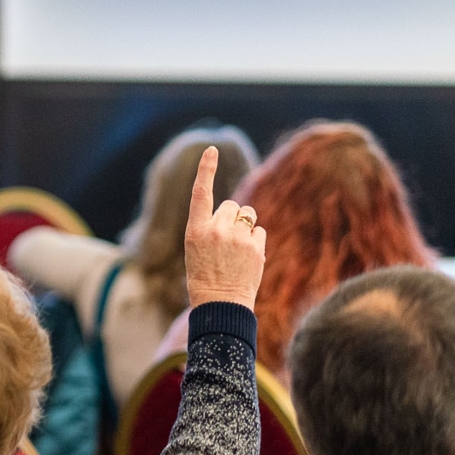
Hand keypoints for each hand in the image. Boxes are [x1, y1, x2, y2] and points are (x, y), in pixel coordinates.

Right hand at [184, 147, 265, 309]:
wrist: (220, 305)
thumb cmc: (204, 278)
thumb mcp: (197, 249)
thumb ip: (212, 228)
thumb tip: (238, 213)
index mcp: (194, 230)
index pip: (201, 192)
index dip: (206, 169)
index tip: (212, 149)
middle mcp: (214, 229)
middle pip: (231, 206)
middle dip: (231, 217)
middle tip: (225, 241)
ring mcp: (236, 238)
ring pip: (247, 215)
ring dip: (245, 226)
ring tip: (236, 250)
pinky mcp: (255, 246)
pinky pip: (259, 231)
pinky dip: (255, 241)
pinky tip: (247, 258)